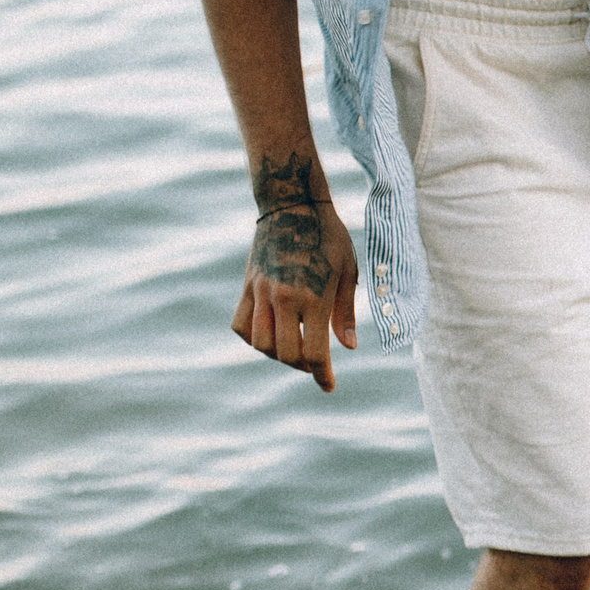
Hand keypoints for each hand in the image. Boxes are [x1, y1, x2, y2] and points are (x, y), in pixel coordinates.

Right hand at [233, 198, 358, 391]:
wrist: (292, 204)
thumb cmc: (329, 236)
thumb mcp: (348, 273)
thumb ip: (345, 313)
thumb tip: (349, 348)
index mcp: (312, 297)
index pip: (315, 352)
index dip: (322, 375)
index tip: (328, 386)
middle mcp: (282, 298)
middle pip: (285, 353)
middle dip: (302, 366)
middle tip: (315, 363)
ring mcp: (260, 291)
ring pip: (259, 343)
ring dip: (277, 355)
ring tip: (294, 349)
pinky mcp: (247, 285)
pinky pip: (240, 324)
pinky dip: (252, 338)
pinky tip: (270, 335)